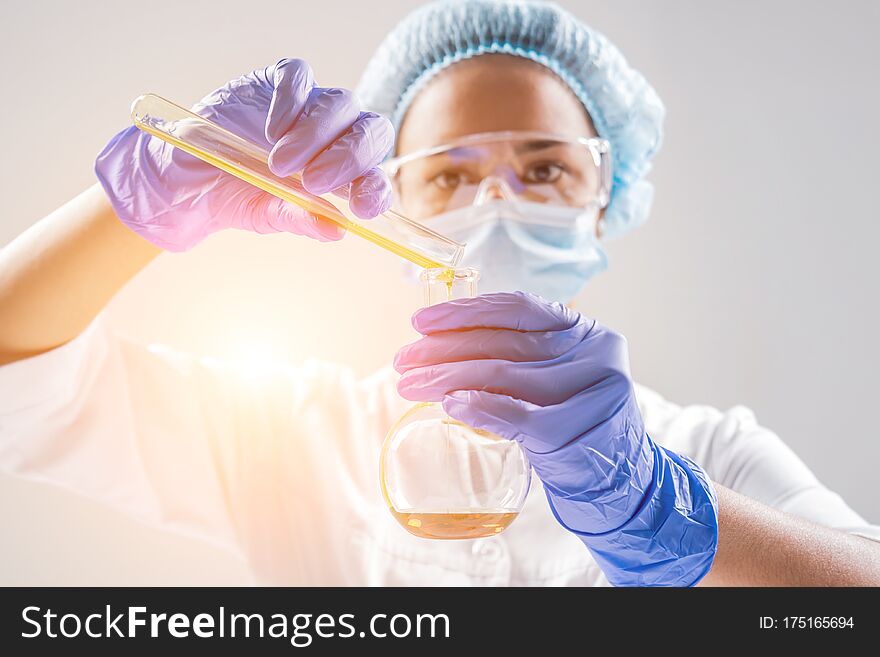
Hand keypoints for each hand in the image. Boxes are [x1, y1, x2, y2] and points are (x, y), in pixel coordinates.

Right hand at [95, 58, 393, 250]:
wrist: (186, 178)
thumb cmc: (235, 197)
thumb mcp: (269, 215)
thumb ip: (302, 218)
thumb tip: (338, 230)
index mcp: (342, 174)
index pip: (376, 175)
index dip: (375, 189)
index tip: (358, 208)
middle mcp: (334, 136)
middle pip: (371, 131)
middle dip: (349, 157)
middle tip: (315, 181)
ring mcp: (308, 105)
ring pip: (341, 103)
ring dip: (317, 134)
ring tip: (282, 164)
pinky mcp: (276, 82)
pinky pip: (299, 76)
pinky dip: (292, 101)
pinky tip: (273, 130)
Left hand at [394, 291, 718, 585]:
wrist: (620, 483)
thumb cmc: (573, 427)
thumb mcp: (547, 384)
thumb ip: (510, 360)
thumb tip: (435, 353)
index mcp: (583, 330)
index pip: (518, 308)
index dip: (466, 311)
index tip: (421, 323)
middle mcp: (595, 350)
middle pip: (505, 342)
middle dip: (444, 350)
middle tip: (404, 360)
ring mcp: (594, 388)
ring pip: (506, 374)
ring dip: (449, 378)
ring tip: (411, 385)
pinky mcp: (583, 427)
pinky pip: (520, 415)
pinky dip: (480, 408)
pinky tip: (450, 406)